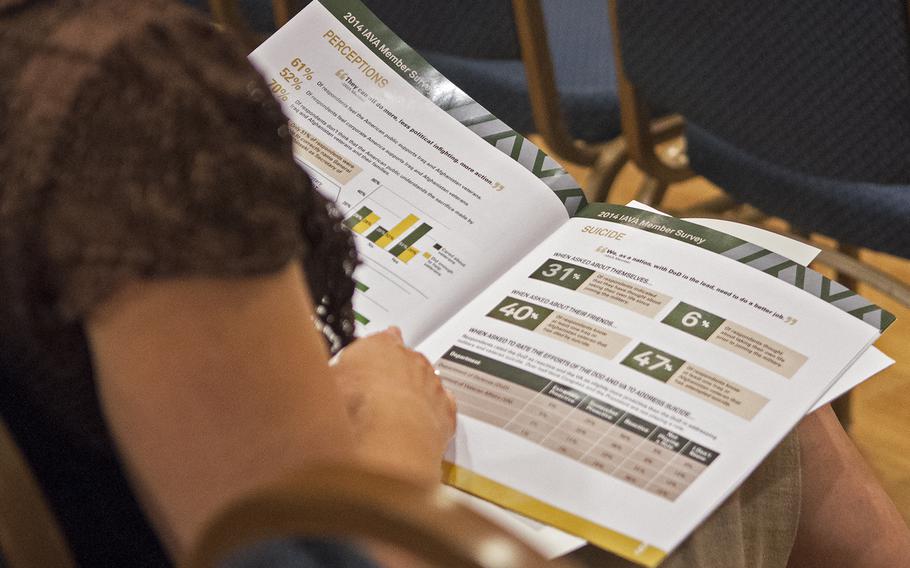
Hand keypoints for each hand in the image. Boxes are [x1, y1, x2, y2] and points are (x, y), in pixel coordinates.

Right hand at [331, 327, 456, 484]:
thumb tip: (318, 379)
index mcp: (381, 345)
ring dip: (412, 396)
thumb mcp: (326, 384)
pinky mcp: (445, 411)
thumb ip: (330, 377)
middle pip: (404, 360)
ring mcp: (431, 383)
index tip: (369, 357)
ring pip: (424, 383)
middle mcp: (410, 359)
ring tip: (392, 417)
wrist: (391, 434)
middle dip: (392, 375)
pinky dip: (429, 417)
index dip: (374, 350)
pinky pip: (439, 409)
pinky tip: (414, 428)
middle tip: (374, 395)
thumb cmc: (357, 405)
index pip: (380, 338)